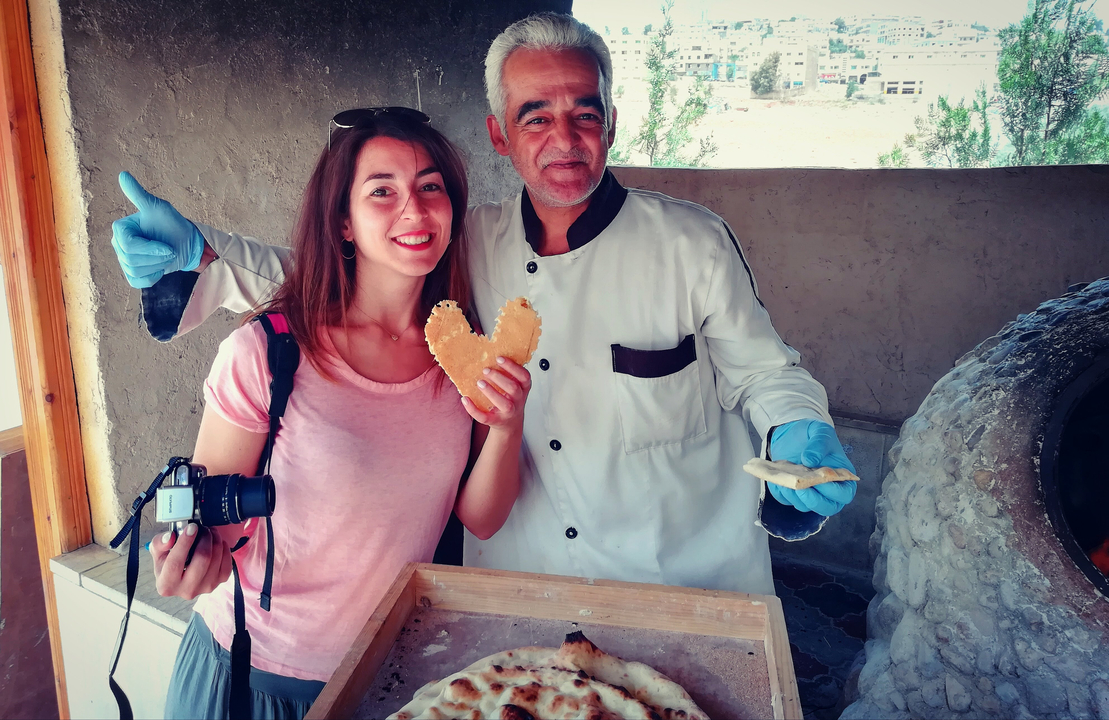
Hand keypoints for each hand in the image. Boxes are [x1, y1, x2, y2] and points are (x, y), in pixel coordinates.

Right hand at [111, 171, 204, 287]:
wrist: (186, 244)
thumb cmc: (173, 224)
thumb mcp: (159, 208)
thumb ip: (139, 195)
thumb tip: (123, 175)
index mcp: (121, 228)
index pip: (127, 244)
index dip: (149, 248)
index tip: (166, 247)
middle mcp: (118, 244)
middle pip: (130, 259)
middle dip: (156, 257)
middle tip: (169, 250)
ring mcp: (124, 260)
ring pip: (134, 271)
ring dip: (157, 266)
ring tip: (165, 256)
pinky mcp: (132, 275)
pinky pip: (138, 282)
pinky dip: (153, 276)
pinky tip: (160, 267)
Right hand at [150, 523, 231, 599]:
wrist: (182, 576)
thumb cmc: (168, 564)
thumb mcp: (158, 553)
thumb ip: (159, 543)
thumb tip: (170, 537)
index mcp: (166, 585)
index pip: (175, 563)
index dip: (184, 543)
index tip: (191, 527)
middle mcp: (186, 591)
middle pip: (202, 560)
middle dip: (204, 539)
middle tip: (203, 528)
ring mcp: (205, 588)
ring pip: (215, 560)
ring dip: (215, 541)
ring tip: (210, 532)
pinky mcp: (219, 583)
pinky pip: (227, 564)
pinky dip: (224, 550)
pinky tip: (217, 543)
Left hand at [461, 357, 530, 432]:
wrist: (510, 424)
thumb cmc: (510, 400)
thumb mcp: (514, 386)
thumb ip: (508, 374)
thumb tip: (488, 356)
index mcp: (523, 388)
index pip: (524, 376)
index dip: (513, 367)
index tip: (499, 358)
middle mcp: (518, 400)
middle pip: (514, 389)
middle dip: (499, 378)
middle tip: (486, 370)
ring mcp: (508, 412)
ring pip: (504, 404)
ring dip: (491, 392)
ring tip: (479, 382)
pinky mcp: (496, 421)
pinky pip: (485, 418)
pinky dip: (473, 409)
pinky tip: (465, 399)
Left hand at [766, 419, 856, 515]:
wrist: (794, 434)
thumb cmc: (813, 435)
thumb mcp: (821, 432)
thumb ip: (818, 445)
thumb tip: (810, 461)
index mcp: (842, 477)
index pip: (844, 494)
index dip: (834, 492)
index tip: (821, 482)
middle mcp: (827, 490)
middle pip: (826, 507)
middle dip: (813, 501)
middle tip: (801, 489)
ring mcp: (809, 492)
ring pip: (805, 506)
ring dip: (795, 497)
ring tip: (786, 481)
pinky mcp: (792, 492)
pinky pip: (786, 499)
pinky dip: (781, 492)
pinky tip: (777, 480)